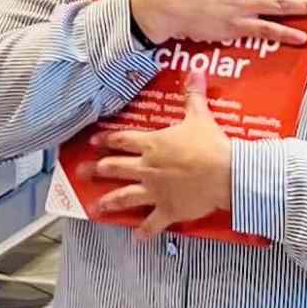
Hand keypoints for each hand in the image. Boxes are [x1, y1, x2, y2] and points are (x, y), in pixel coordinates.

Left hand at [86, 69, 231, 240]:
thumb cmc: (211, 145)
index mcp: (151, 144)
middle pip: (115, 168)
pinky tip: (136, 238)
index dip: (106, 141)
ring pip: (125, 196)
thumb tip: (195, 69)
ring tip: (95, 208)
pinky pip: (153, 223)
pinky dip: (144, 231)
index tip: (93, 143)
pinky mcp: (168, 209)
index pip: (122, 140)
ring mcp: (155, 190)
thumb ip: (193, 94)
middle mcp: (147, 167)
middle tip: (80, 173)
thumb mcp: (200, 116)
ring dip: (109, 202)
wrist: (226, 173)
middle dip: (96, 170)